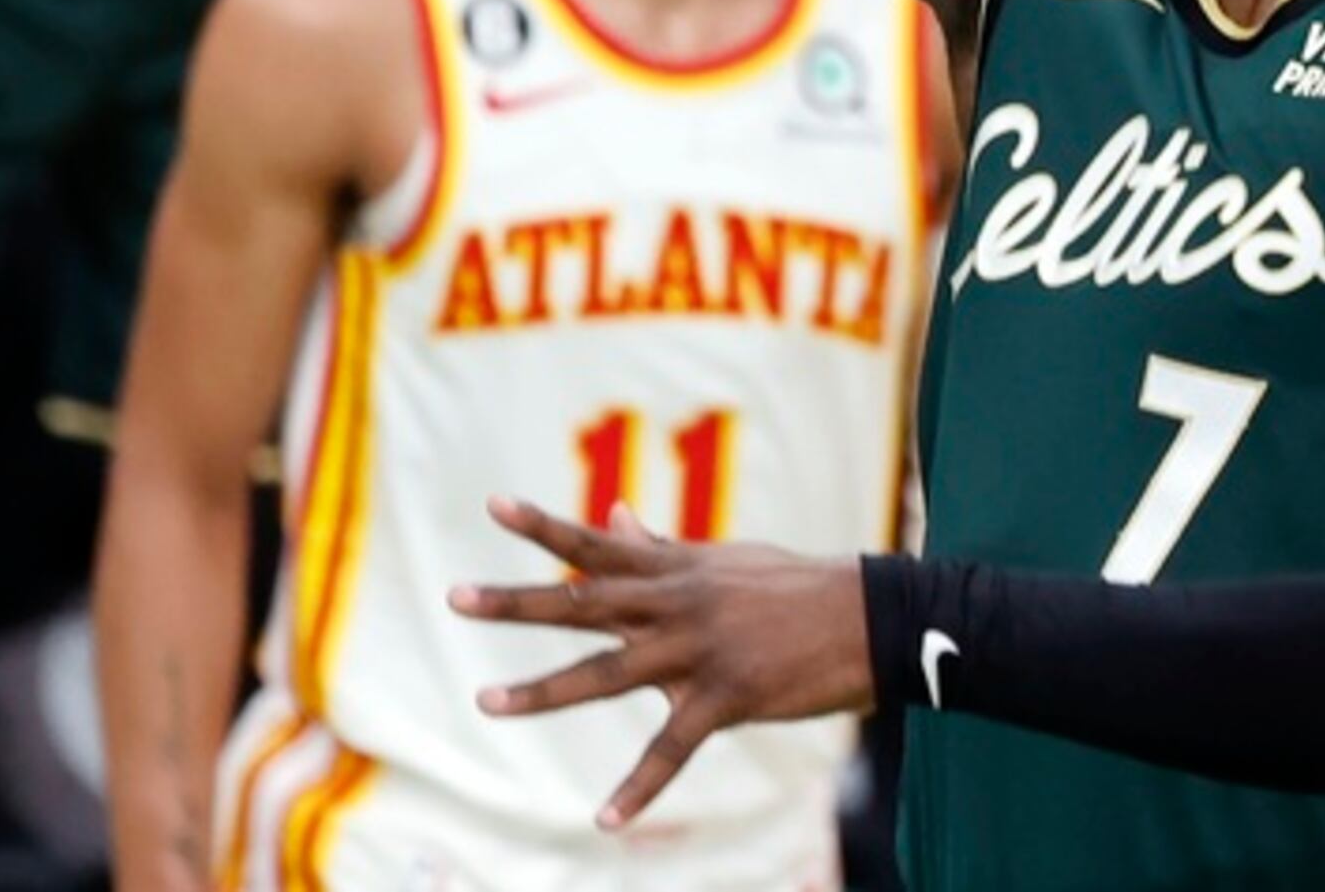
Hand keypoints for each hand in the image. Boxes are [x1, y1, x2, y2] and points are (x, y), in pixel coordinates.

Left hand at [448, 497, 872, 827]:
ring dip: (543, 692)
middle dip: (516, 602)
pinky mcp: (726, 697)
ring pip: (606, 673)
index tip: (493, 505)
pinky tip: (606, 820)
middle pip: (581, 603)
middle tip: (456, 598)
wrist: (868, 618)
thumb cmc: (793, 586)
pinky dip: (638, 789)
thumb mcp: (722, 560)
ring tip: (488, 702)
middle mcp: (675, 603)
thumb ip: (662, 548)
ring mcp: (697, 651)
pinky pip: (671, 750)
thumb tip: (614, 517)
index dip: (544, 525)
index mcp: (673, 568)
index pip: (595, 543)